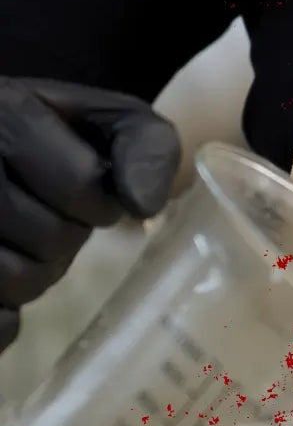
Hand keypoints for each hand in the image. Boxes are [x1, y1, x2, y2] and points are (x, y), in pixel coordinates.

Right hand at [0, 78, 180, 351]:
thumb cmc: (47, 134)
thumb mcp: (102, 118)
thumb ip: (145, 143)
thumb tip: (143, 205)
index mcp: (4, 110)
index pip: (82, 183)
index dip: (102, 202)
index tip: (90, 198)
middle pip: (51, 237)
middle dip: (68, 237)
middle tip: (49, 221)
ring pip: (14, 281)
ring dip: (36, 274)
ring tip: (22, 245)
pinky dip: (4, 316)